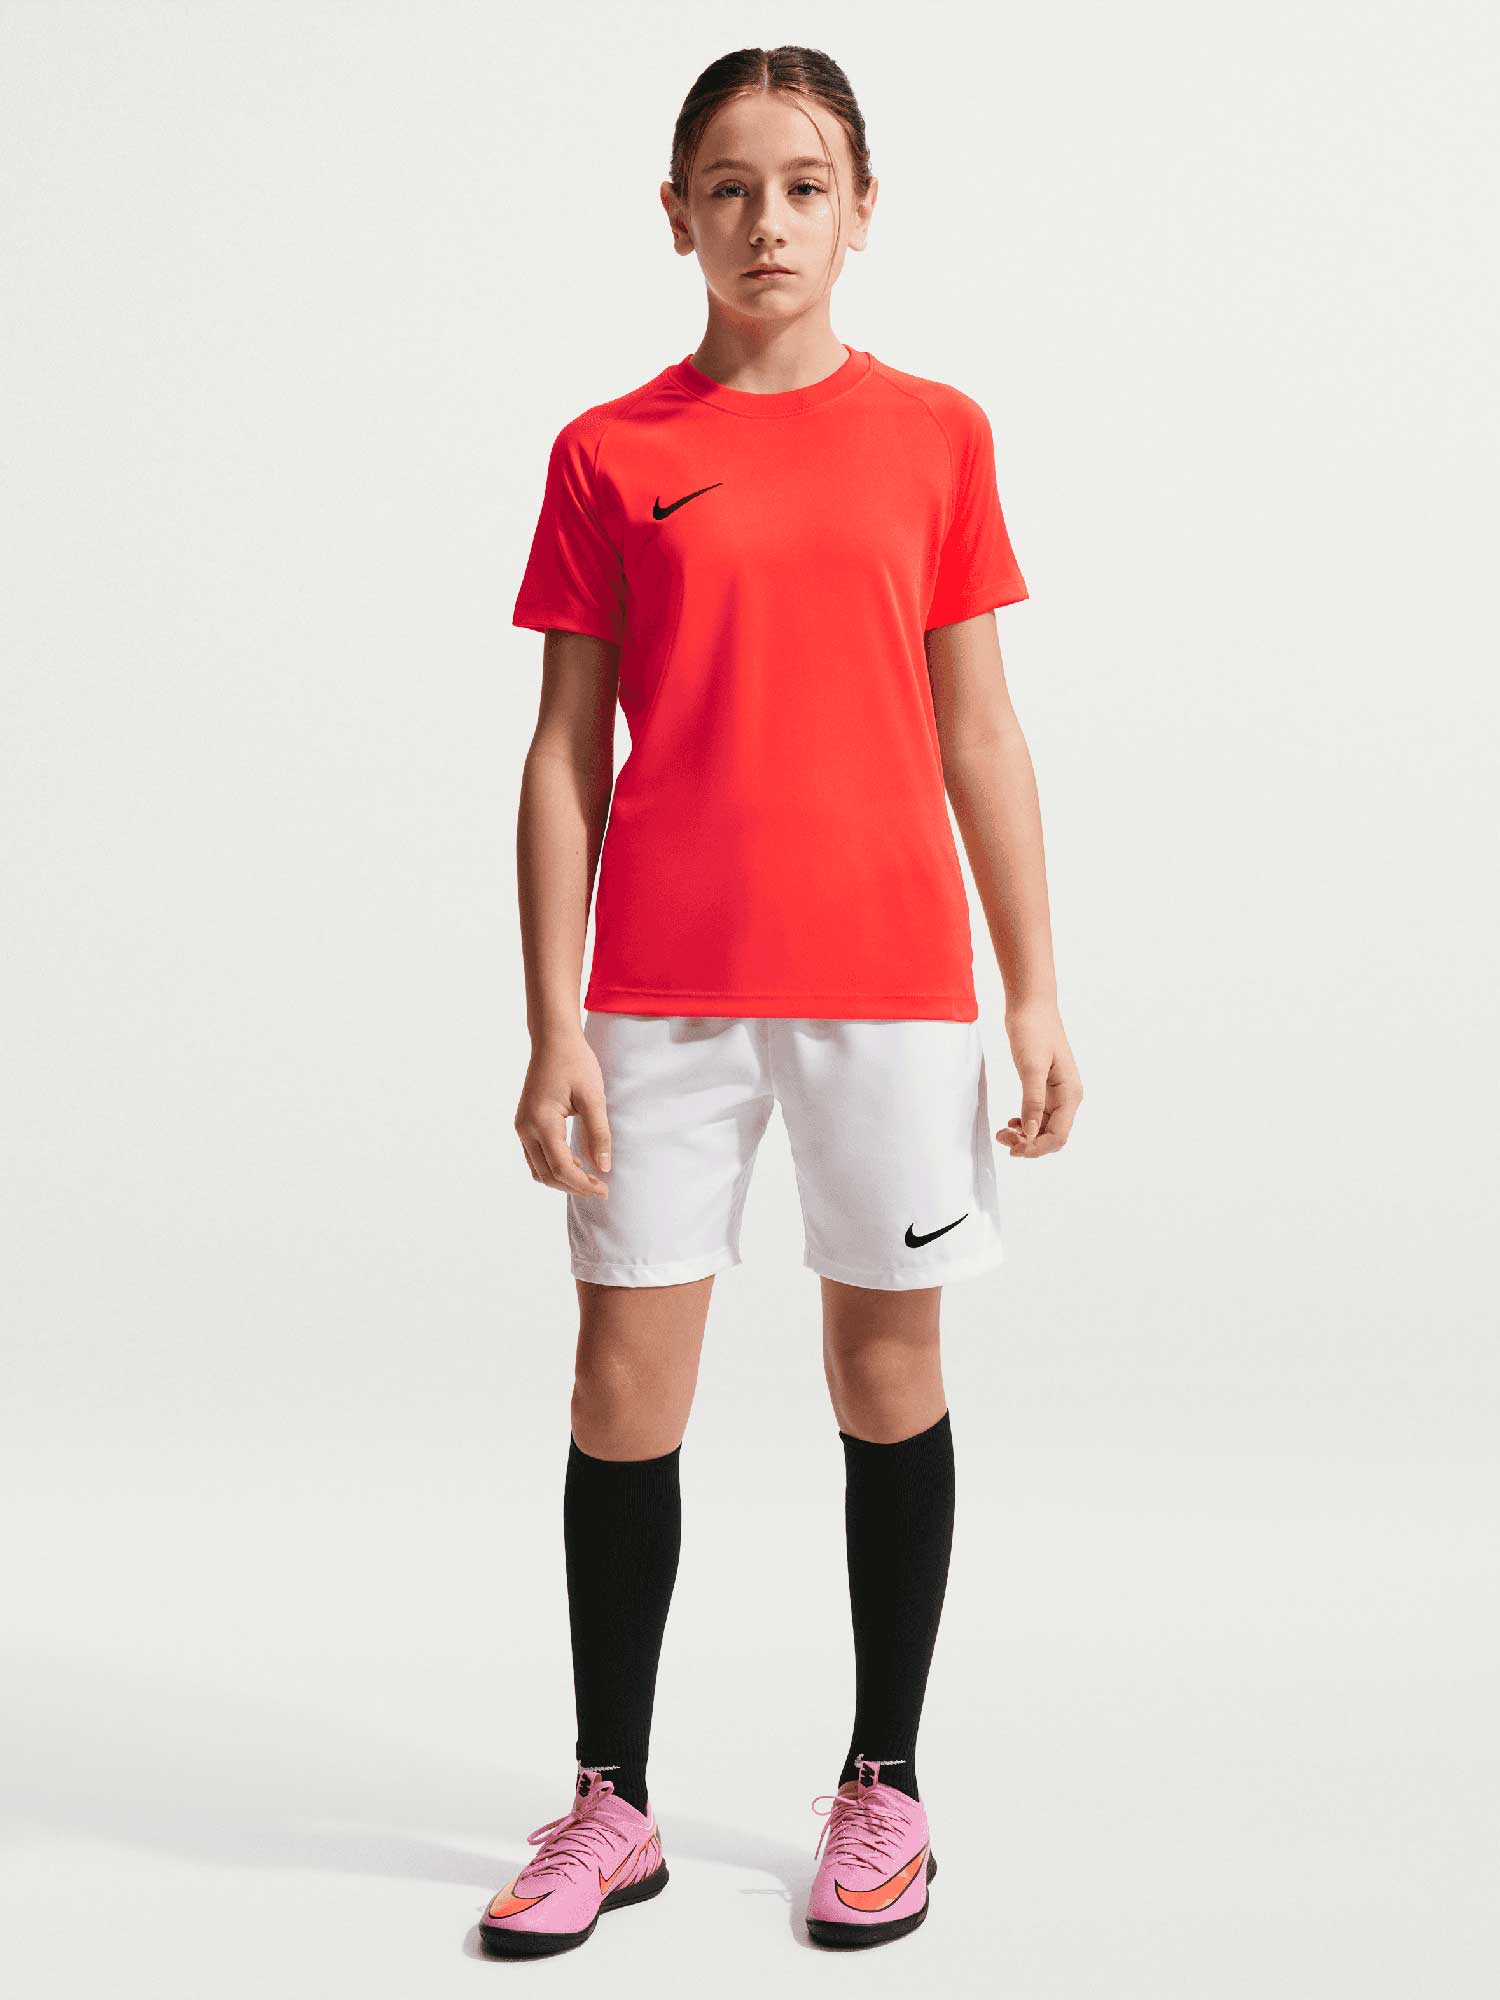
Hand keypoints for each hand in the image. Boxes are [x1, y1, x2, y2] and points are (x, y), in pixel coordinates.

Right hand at [514, 1030, 611, 1197]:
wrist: (553, 1039)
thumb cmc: (575, 1063)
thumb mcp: (593, 1097)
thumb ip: (599, 1133)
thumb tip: (602, 1167)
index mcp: (541, 1122)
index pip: (561, 1168)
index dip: (583, 1184)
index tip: (604, 1189)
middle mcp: (525, 1128)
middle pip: (547, 1174)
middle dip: (573, 1186)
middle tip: (600, 1188)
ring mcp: (522, 1126)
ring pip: (538, 1169)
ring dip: (562, 1179)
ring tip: (589, 1178)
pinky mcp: (524, 1123)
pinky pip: (535, 1156)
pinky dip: (553, 1166)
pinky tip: (575, 1162)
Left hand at [997, 997, 1082, 1158]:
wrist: (1031, 1004)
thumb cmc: (1033, 1030)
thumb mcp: (1031, 1067)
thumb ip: (1032, 1101)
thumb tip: (1031, 1133)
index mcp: (1070, 1094)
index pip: (1058, 1136)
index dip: (1037, 1148)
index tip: (1013, 1149)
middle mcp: (1068, 1096)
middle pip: (1052, 1135)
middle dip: (1029, 1144)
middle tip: (1002, 1139)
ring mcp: (1058, 1092)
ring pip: (1044, 1126)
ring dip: (1026, 1135)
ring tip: (1002, 1132)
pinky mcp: (1046, 1086)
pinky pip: (1039, 1114)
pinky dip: (1026, 1123)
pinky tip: (1012, 1122)